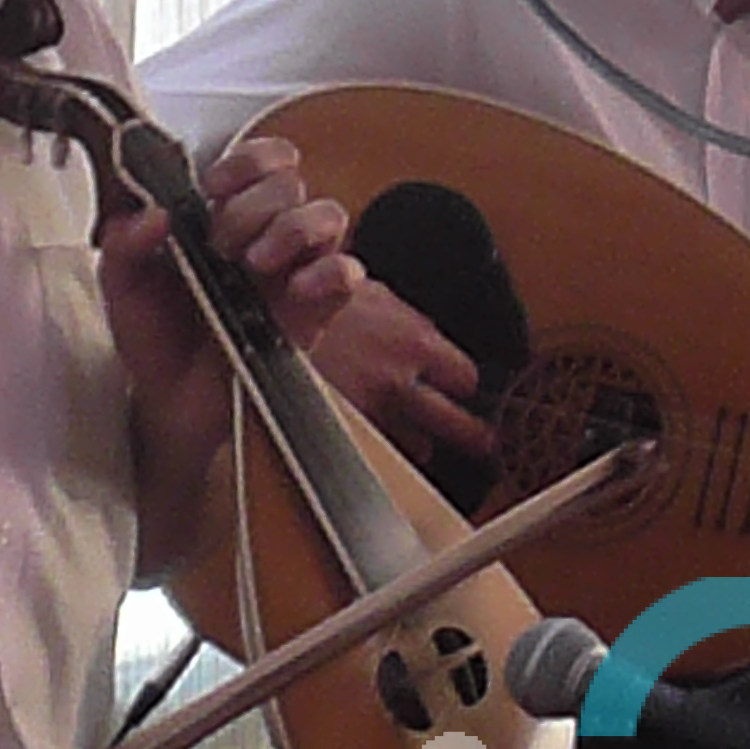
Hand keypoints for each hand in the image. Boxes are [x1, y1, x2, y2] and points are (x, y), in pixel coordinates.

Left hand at [106, 135, 360, 567]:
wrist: (170, 405)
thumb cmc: (156, 342)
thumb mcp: (121, 284)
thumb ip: (125, 243)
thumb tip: (153, 214)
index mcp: (224, 218)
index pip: (261, 161)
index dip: (247, 160)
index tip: (214, 187)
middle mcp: (266, 238)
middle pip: (292, 183)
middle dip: (252, 206)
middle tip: (220, 245)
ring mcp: (295, 273)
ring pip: (329, 215)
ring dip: (293, 228)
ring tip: (255, 263)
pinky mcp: (315, 313)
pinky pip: (348, 275)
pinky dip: (330, 271)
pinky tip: (297, 286)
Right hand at [305, 282, 499, 468]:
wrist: (267, 315)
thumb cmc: (311, 297)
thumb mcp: (370, 294)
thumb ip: (403, 320)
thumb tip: (422, 333)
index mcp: (415, 339)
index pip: (465, 377)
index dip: (464, 387)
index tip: (466, 392)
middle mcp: (402, 378)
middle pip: (458, 423)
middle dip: (471, 434)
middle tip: (483, 444)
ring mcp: (373, 408)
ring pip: (420, 446)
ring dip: (422, 444)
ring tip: (426, 447)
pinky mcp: (345, 427)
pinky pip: (380, 454)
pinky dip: (385, 453)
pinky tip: (385, 449)